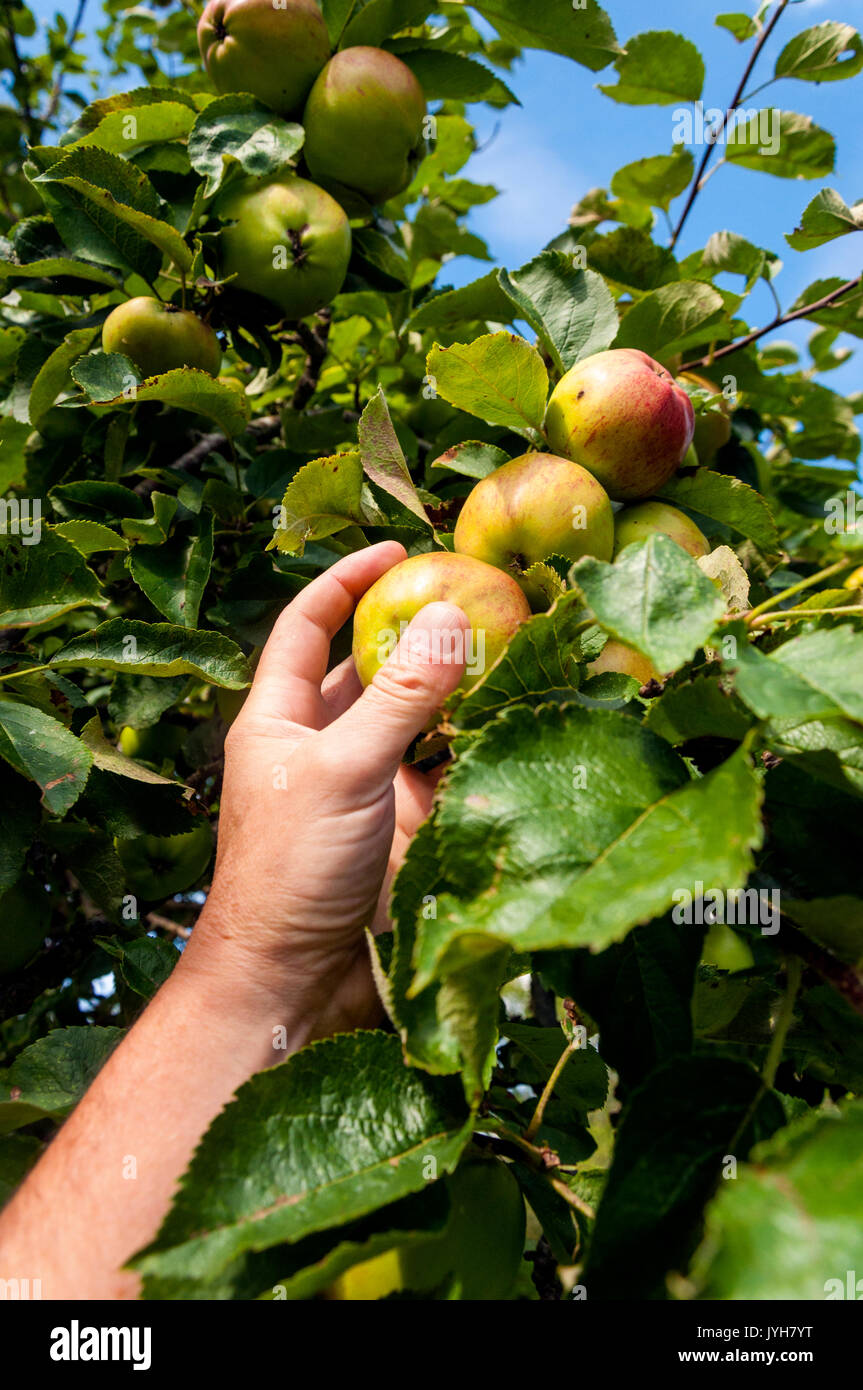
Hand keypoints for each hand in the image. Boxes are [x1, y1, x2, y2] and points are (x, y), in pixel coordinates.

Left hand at [184, 541, 467, 1045]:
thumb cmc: (291, 872)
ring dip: (454, 690)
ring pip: (414, 720)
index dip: (346, 579)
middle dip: (415, 632)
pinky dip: (472, 748)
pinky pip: (441, 772)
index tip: (399, 549)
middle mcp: (320, 744)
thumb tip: (448, 617)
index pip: (307, 625)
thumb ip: (399, 698)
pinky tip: (512, 725)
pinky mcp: (400, 828)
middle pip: (369, 668)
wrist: (294, 984)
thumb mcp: (344, 771)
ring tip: (512, 650)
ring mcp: (363, 787)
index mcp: (279, 719)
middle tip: (479, 599)